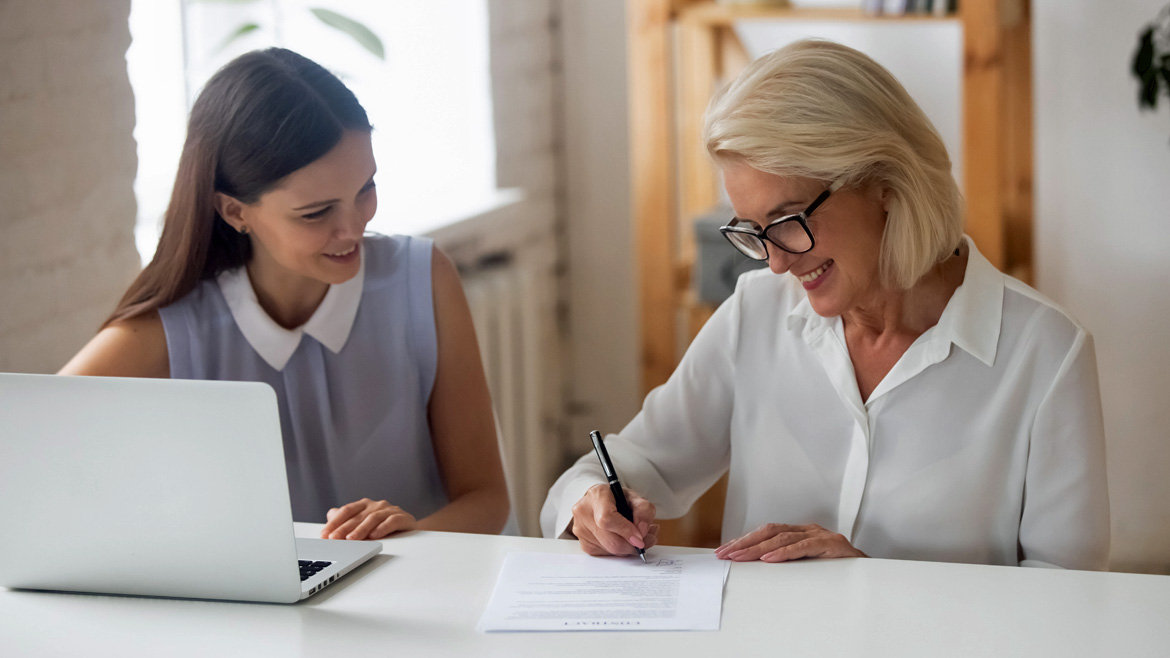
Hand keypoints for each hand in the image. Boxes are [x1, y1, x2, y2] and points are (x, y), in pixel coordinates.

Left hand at [319, 498, 416, 540]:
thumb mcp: (363, 523)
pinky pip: (392, 521)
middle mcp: (376, 505)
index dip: (334, 522)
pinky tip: (374, 535)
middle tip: (334, 538)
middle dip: (344, 528)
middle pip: (357, 516)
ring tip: (352, 539)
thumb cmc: (383, 525)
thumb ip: (347, 519)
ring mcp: (390, 509)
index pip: (346, 511)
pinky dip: (382, 528)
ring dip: (361, 529)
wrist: (409, 527)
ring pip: (373, 518)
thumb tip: (330, 515)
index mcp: (364, 505)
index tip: (325, 534)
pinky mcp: (403, 516)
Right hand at [570, 484, 658, 556]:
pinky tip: (623, 540)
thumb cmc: (616, 499)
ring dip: (628, 548)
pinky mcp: (584, 544)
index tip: (639, 538)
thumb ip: (643, 511)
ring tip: (636, 536)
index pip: (607, 519)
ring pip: (610, 550)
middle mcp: (584, 513)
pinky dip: (619, 551)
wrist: (599, 502)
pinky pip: (606, 554)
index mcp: (596, 496)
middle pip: (610, 540)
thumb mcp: (635, 498)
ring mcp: (581, 530)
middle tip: (647, 540)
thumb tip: (642, 532)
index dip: (625, 531)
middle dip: (632, 545)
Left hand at [714, 523, 866, 562]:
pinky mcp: (831, 544)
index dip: (744, 540)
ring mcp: (819, 535)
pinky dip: (784, 553)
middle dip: (744, 543)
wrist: (869, 572)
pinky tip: (768, 558)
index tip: (724, 550)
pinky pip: (803, 546)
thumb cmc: (835, 568)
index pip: (766, 532)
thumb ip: (785, 560)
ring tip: (740, 556)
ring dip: (757, 548)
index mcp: (799, 532)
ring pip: (782, 537)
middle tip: (725, 553)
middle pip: (769, 531)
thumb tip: (754, 566)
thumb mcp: (805, 563)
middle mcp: (807, 529)